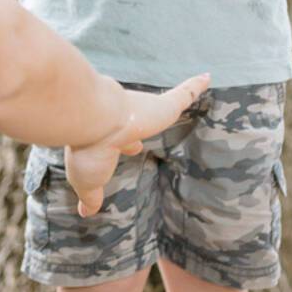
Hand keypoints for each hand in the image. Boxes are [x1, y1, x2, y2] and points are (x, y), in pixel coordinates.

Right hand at [65, 73, 209, 216]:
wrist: (92, 119)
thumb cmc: (90, 151)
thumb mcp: (88, 182)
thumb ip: (90, 197)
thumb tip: (84, 212)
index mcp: (109, 138)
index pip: (122, 142)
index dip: (129, 145)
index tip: (134, 147)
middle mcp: (126, 120)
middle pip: (141, 120)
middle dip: (146, 121)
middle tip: (155, 122)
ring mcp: (146, 109)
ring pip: (167, 103)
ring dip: (178, 96)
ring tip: (191, 93)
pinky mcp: (163, 105)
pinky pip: (184, 93)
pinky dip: (195, 86)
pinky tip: (208, 78)